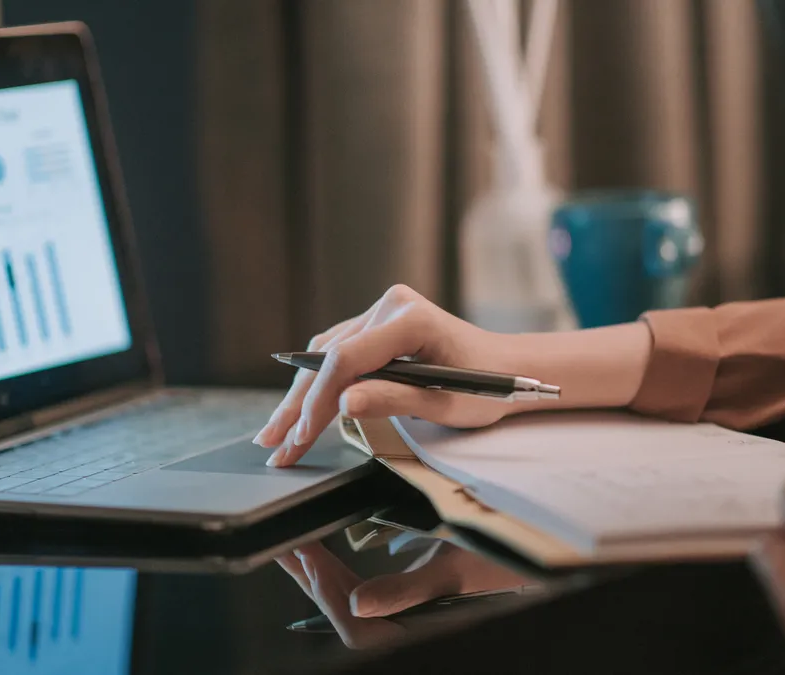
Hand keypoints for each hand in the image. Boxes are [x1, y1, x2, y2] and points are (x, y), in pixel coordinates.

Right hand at [254, 285, 514, 466]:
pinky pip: (340, 351)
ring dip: (302, 395)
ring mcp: (384, 311)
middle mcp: (392, 306)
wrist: (511, 367)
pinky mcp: (380, 323)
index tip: (301, 438)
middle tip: (273, 442)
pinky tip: (300, 408)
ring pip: (327, 354)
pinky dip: (319, 382)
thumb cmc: (488, 388)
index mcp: (410, 319)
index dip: (317, 401)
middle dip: (299, 404)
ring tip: (277, 433)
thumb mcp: (443, 404)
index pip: (346, 360)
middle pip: (329, 357)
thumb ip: (391, 400)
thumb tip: (341, 405)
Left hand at [276, 539, 532, 648]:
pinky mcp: (416, 613)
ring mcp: (410, 625)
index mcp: (412, 631)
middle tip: (287, 546)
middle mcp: (406, 632)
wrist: (540, 560)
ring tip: (301, 550)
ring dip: (328, 581)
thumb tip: (355, 607)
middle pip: (347, 615)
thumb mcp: (455, 570)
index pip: (352, 623)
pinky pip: (373, 604)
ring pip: (356, 609)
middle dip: (315, 581)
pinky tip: (336, 566)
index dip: (324, 590)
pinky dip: (349, 584)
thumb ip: (403, 591)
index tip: (303, 552)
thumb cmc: (505, 562)